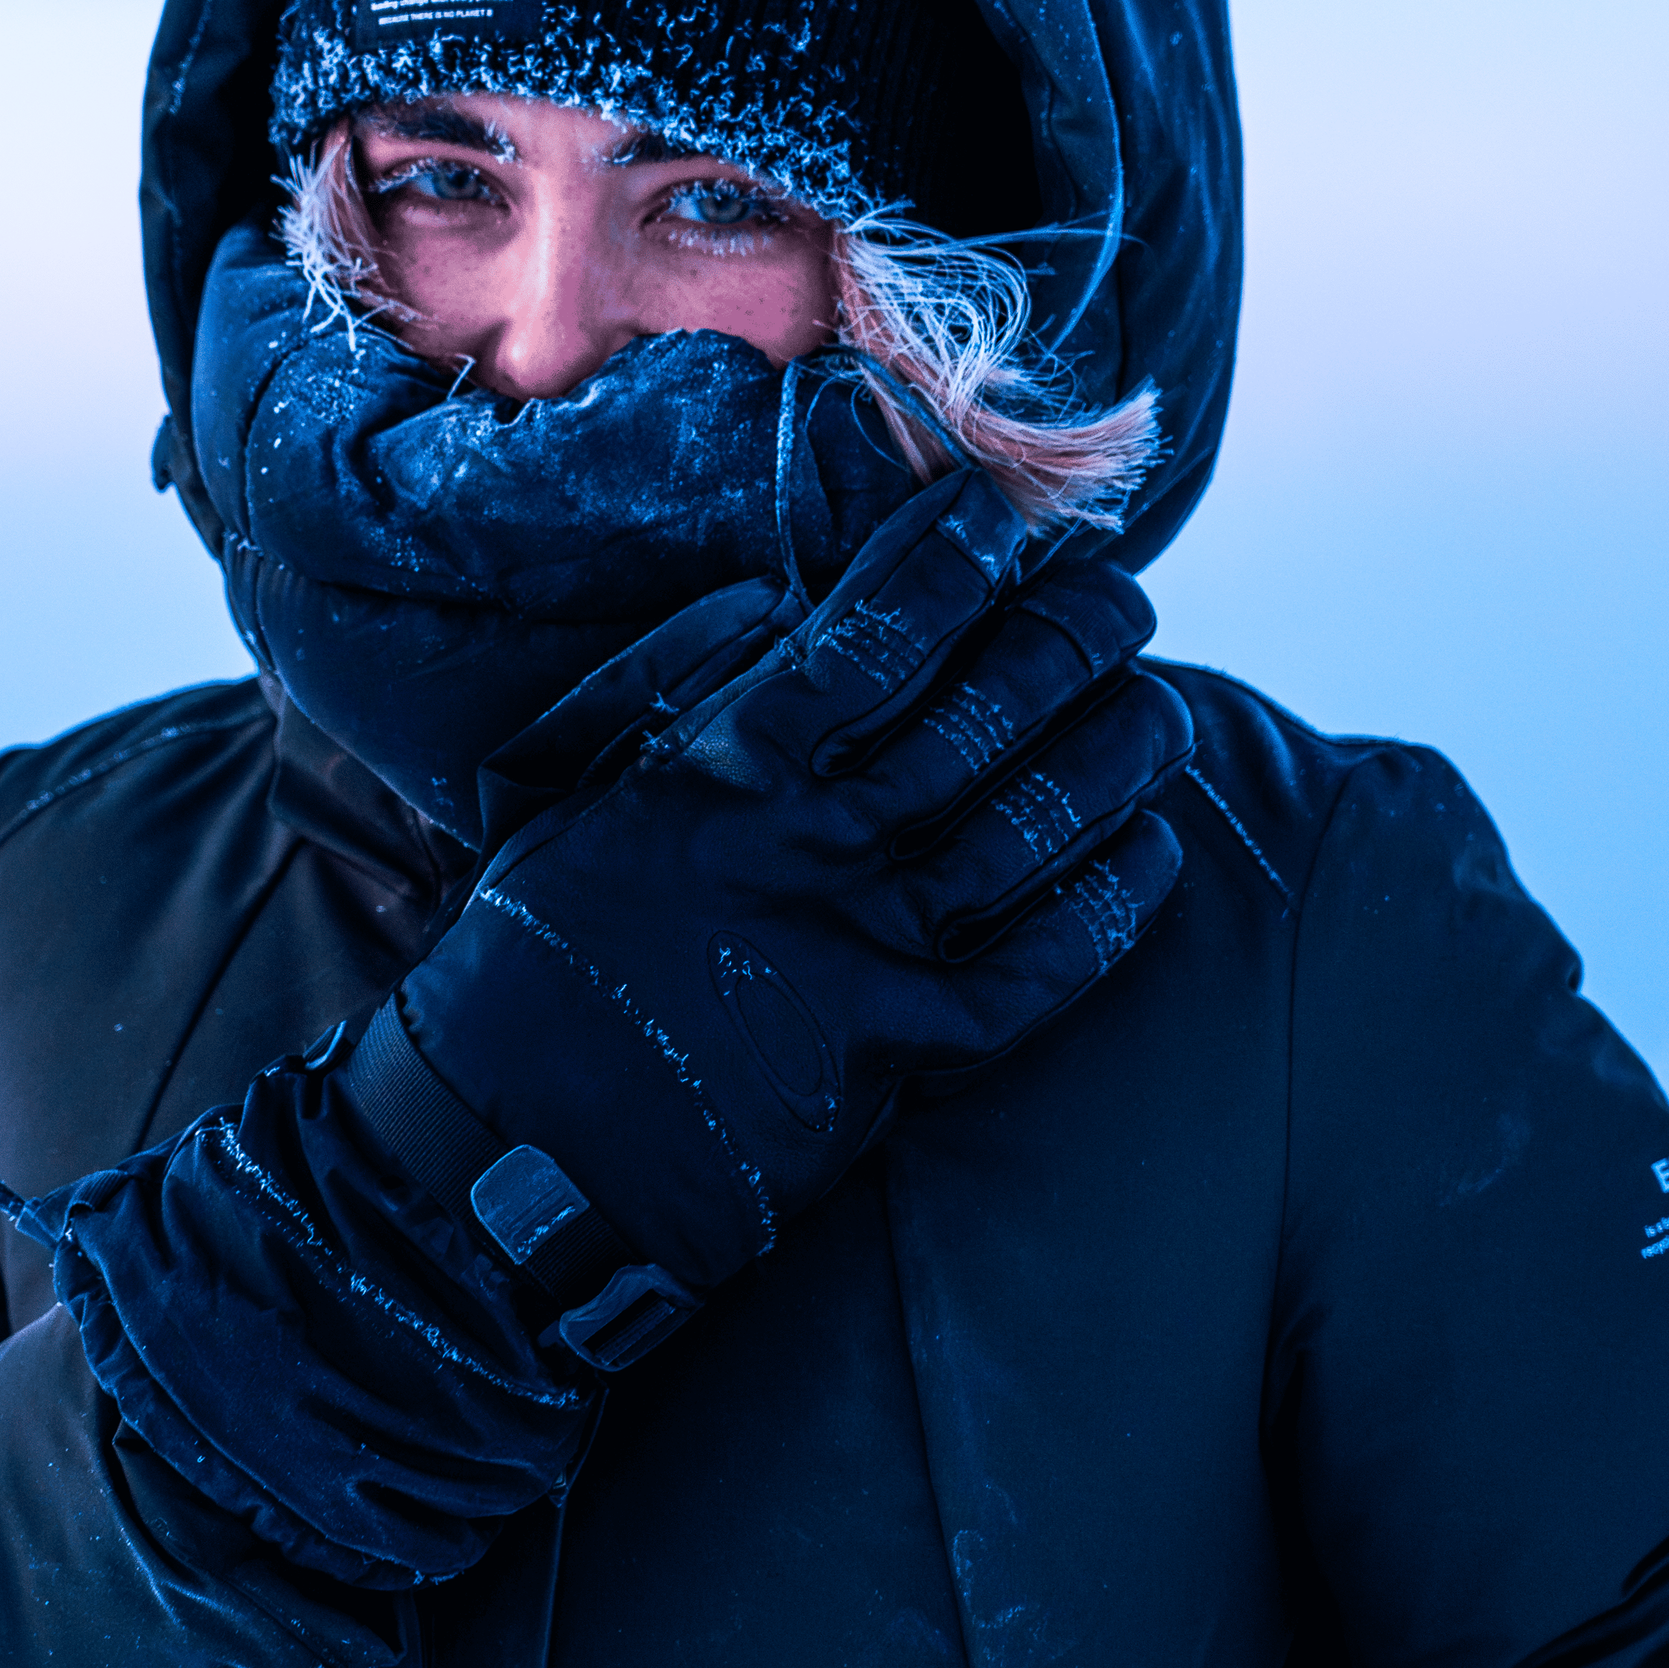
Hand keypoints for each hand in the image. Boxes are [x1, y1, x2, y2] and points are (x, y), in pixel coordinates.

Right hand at [345, 465, 1192, 1366]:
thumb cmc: (523, 972)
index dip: (952, 563)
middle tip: (1123, 598)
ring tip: (1157, 706)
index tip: (1006, 512)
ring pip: (1030, 828)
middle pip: (981, 715)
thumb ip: (667, 698)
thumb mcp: (565, 801)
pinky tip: (1153, 852)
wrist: (511, 1155)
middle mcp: (808, 848)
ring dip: (1112, 757)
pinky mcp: (897, 1055)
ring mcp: (861, 952)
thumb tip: (768, 608)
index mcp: (721, 770)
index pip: (869, 633)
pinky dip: (1107, 907)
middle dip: (1071, 638)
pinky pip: (1038, 970)